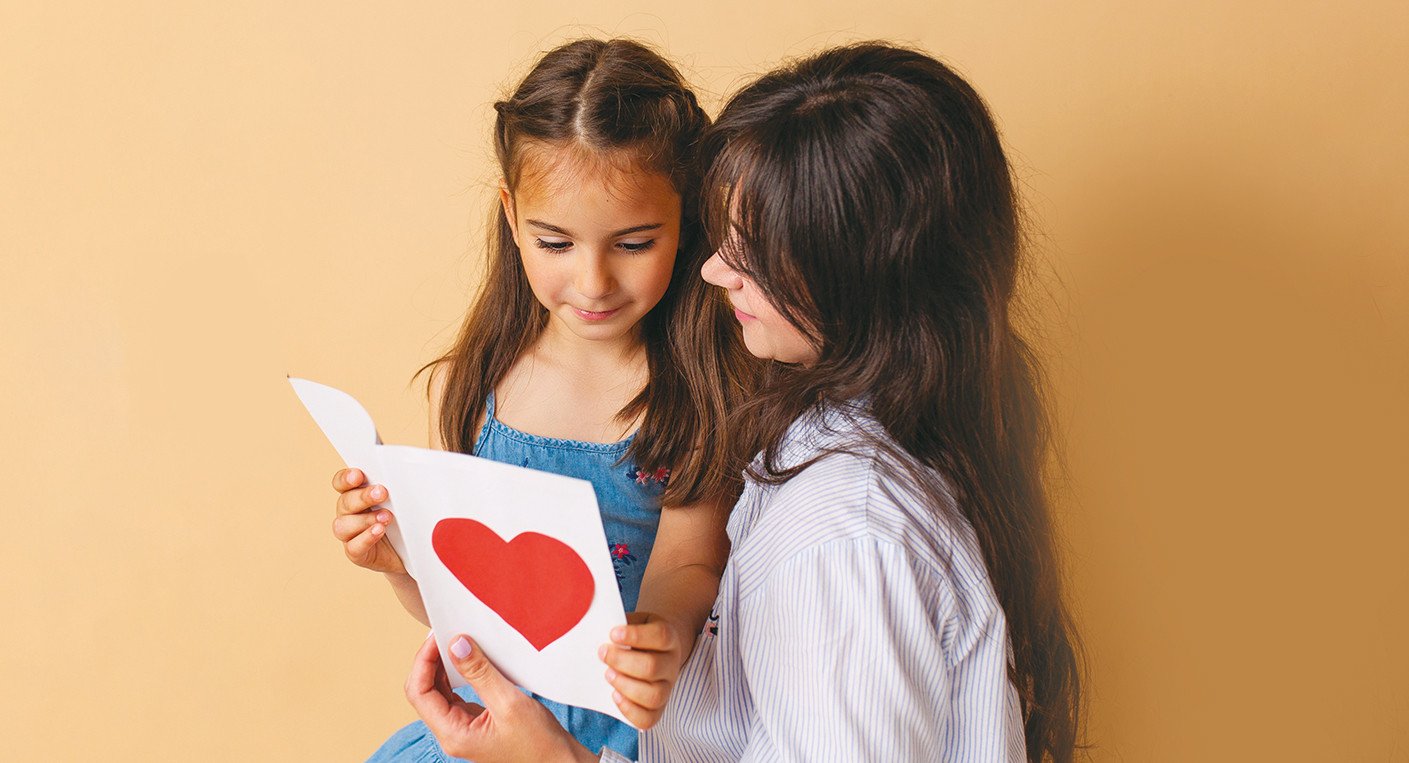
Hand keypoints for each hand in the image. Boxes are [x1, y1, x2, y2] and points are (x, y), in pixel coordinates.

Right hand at [329, 467, 404, 574]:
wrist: (409, 552)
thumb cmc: (402, 520)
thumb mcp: (402, 501)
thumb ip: (398, 488)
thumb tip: (414, 473)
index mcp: (355, 495)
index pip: (341, 483)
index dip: (346, 478)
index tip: (358, 475)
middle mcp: (348, 513)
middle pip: (345, 502)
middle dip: (363, 496)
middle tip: (382, 493)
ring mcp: (349, 534)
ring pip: (343, 525)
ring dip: (365, 519)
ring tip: (386, 517)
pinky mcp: (355, 553)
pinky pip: (353, 546)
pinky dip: (366, 538)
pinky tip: (379, 531)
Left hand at [405, 633, 595, 762]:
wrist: (558, 761)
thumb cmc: (539, 742)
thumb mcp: (509, 703)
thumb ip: (480, 673)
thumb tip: (456, 645)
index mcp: (453, 733)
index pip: (420, 693)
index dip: (424, 661)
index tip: (438, 637)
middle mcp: (452, 732)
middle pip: (424, 691)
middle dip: (431, 661)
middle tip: (446, 634)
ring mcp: (462, 727)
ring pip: (439, 692)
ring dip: (444, 666)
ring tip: (457, 642)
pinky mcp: (474, 721)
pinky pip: (455, 694)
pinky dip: (458, 674)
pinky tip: (469, 660)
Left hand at [600, 612, 686, 728]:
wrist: (656, 650)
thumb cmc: (638, 636)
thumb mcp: (635, 623)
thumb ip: (621, 626)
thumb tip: (595, 633)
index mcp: (669, 638)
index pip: (660, 636)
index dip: (636, 635)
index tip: (613, 633)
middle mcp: (671, 664)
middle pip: (652, 667)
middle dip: (622, 661)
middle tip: (602, 654)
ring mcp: (667, 688)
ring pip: (653, 695)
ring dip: (625, 686)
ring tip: (608, 675)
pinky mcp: (658, 708)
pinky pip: (648, 718)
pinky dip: (629, 710)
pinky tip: (614, 695)